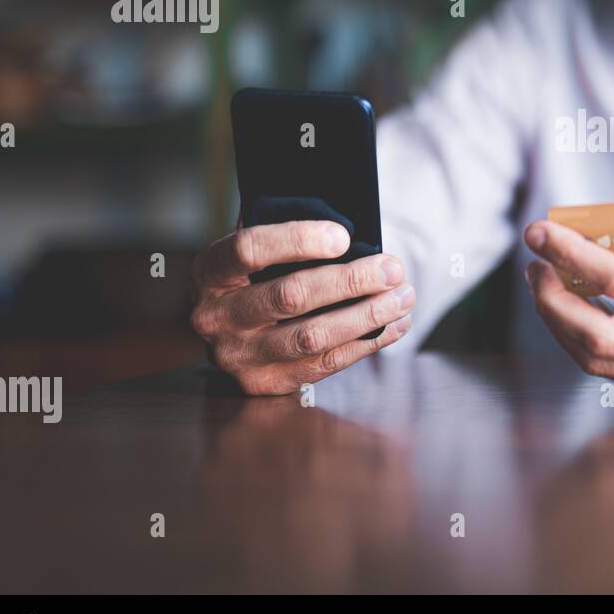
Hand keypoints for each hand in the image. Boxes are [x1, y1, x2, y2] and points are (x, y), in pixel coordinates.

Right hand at [189, 221, 414, 394]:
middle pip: (290, 296)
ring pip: (312, 336)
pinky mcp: (266, 383)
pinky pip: (325, 364)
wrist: (229, 328)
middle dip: (351, 281)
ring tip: (404, 296)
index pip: (249, 249)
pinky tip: (396, 324)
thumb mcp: (257, 250)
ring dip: (367, 316)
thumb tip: (351, 230)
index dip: (299, 241)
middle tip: (393, 268)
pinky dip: (367, 342)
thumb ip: (288, 239)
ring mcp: (238, 356)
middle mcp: (215, 317)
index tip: (344, 236)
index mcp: (210, 272)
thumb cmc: (255, 276)